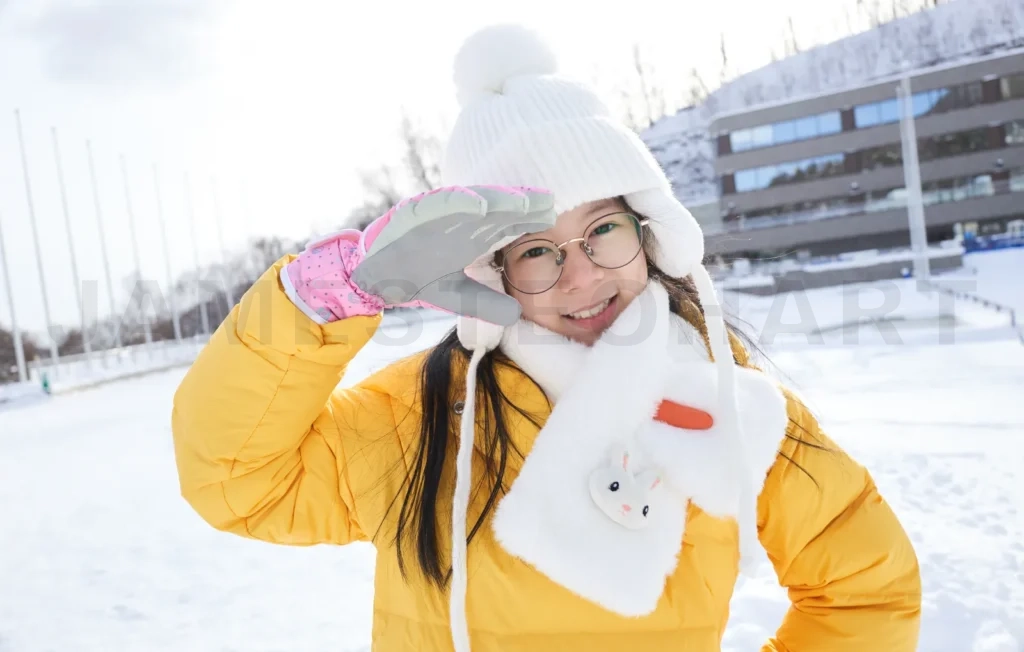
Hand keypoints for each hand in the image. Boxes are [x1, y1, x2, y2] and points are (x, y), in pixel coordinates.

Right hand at [350, 185, 555, 324]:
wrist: (376, 277)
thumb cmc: (418, 278)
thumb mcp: (458, 296)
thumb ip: (486, 304)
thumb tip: (518, 314)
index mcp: (473, 236)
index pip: (507, 225)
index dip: (529, 221)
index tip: (554, 220)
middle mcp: (460, 221)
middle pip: (498, 209)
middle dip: (523, 205)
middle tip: (550, 202)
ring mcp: (439, 212)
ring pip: (474, 201)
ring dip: (498, 199)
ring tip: (523, 200)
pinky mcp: (416, 210)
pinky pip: (440, 203)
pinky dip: (459, 202)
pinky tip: (479, 205)